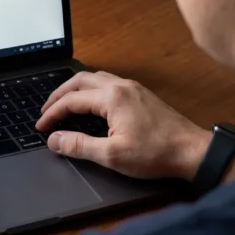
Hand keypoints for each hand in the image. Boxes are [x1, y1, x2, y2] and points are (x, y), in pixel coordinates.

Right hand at [35, 71, 210, 180]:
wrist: (192, 151)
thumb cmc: (157, 153)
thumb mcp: (112, 155)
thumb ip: (79, 146)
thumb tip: (55, 140)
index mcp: (112, 98)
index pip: (71, 100)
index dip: (52, 113)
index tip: (41, 126)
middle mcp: (121, 86)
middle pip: (80, 81)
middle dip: (59, 95)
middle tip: (46, 110)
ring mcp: (133, 88)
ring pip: (95, 78)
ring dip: (75, 89)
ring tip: (63, 103)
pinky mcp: (142, 95)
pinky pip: (109, 83)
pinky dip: (91, 90)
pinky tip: (91, 103)